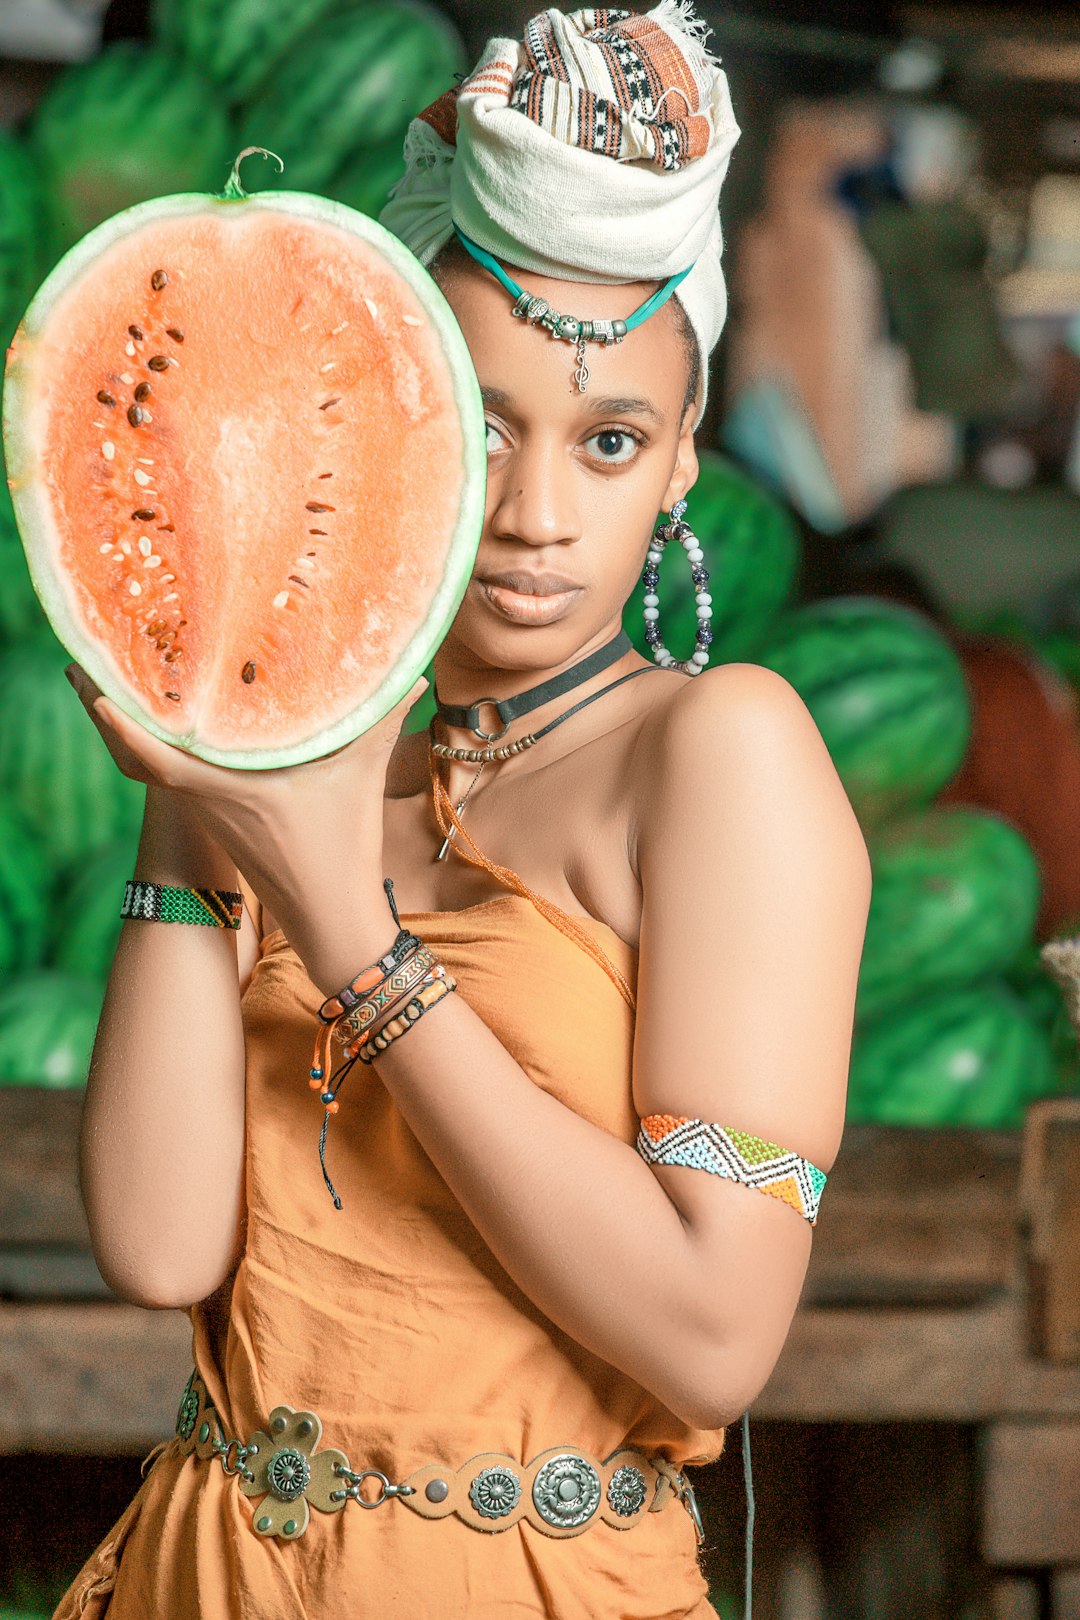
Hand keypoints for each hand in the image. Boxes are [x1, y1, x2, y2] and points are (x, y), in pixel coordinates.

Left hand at [64, 662, 427, 943]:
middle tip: (83, 660)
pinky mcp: (220, 821)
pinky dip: (156, 748)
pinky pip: (172, 777)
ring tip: (119, 678)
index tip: (85, 674)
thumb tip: (412, 675)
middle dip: (103, 709)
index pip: (148, 751)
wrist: (332, 924)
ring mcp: (209, 813)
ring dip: (128, 727)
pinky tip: (172, 725)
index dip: (112, 715)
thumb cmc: (342, 854)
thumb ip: (380, 721)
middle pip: (133, 754)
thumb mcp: (360, 778)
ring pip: (149, 766)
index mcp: (225, 787)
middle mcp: (205, 799)